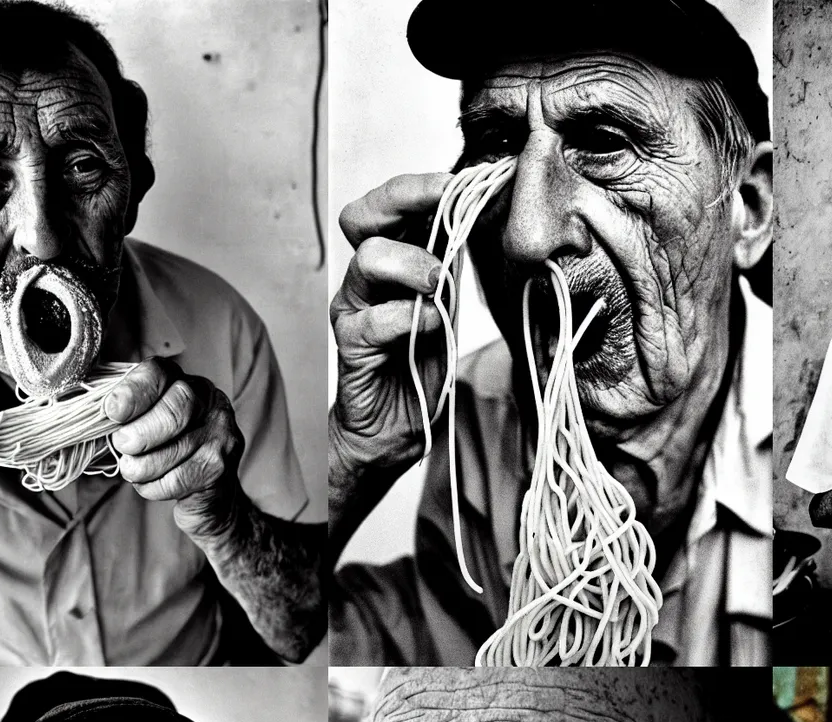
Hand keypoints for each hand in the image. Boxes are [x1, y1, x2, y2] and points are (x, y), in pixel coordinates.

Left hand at [104, 362, 243, 539]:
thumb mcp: (147, 423)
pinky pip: (180, 478)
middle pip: (175, 410)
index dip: (133, 392)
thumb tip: (93, 415)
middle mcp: (210, 402)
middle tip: (121, 445)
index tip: (112, 412)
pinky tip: (150, 485)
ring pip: (176, 449)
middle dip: (142, 432)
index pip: (159, 375)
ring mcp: (221, 435)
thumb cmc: (167, 453)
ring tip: (131, 471)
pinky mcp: (220, 468)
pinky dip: (155, 487)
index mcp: (185, 381)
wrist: (207, 497)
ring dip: (143, 466)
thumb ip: (127, 413)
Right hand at [331, 172, 453, 477]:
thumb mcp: (447, 307)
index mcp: (390, 261)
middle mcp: (365, 279)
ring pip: (366, 259)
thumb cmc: (419, 365)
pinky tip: (431, 327)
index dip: (421, 186)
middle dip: (403, 201)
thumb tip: (481, 221)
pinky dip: (406, 319)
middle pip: (362, 216)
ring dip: (410, 263)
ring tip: (440, 285)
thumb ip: (452, 267)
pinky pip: (370, 320)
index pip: (391, 204)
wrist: (396, 429)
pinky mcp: (350, 347)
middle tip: (444, 207)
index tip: (462, 181)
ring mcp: (353, 309)